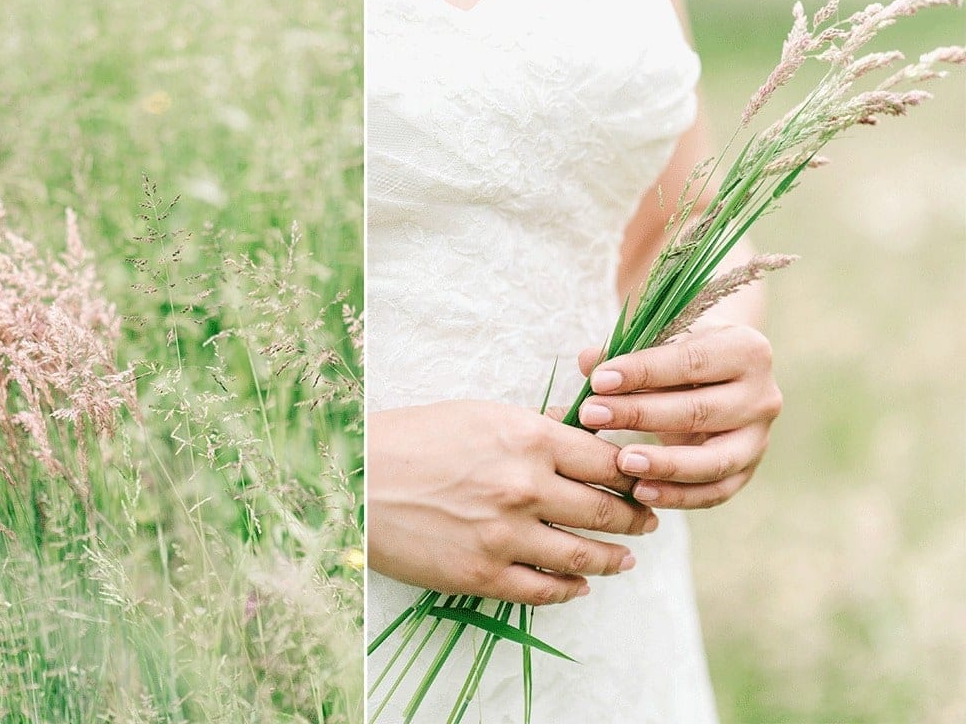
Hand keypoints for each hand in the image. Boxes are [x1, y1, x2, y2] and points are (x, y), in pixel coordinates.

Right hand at [367, 400, 658, 605]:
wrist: (355, 479)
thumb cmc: (414, 437)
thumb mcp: (480, 415)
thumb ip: (536, 425)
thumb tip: (581, 429)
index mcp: (528, 438)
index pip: (608, 463)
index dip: (634, 475)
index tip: (643, 481)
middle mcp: (524, 487)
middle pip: (606, 511)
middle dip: (636, 519)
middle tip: (648, 522)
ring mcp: (505, 535)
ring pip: (583, 556)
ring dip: (613, 559)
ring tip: (624, 559)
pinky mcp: (482, 574)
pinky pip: (544, 590)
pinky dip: (569, 590)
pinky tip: (578, 585)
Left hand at [575, 320, 782, 509]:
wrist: (715, 378)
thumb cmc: (680, 355)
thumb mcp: (660, 341)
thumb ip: (626, 351)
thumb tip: (587, 360)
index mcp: (746, 349)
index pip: (691, 360)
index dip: (643, 371)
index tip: (598, 380)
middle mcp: (763, 395)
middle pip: (699, 411)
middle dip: (640, 414)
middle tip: (591, 415)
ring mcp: (758, 438)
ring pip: (713, 460)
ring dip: (663, 464)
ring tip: (620, 462)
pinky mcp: (747, 471)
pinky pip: (714, 492)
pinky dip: (678, 495)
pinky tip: (640, 491)